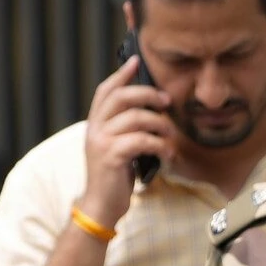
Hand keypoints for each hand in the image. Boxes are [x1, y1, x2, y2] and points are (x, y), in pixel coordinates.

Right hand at [77, 55, 174, 225]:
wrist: (102, 204)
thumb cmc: (116, 176)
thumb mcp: (117, 146)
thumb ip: (126, 127)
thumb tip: (151, 109)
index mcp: (95, 123)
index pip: (105, 91)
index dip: (121, 74)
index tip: (136, 60)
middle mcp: (95, 129)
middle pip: (121, 97)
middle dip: (148, 94)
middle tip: (167, 101)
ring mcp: (101, 141)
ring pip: (136, 118)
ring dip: (160, 124)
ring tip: (170, 137)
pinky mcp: (112, 156)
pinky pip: (141, 140)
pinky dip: (160, 145)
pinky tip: (168, 154)